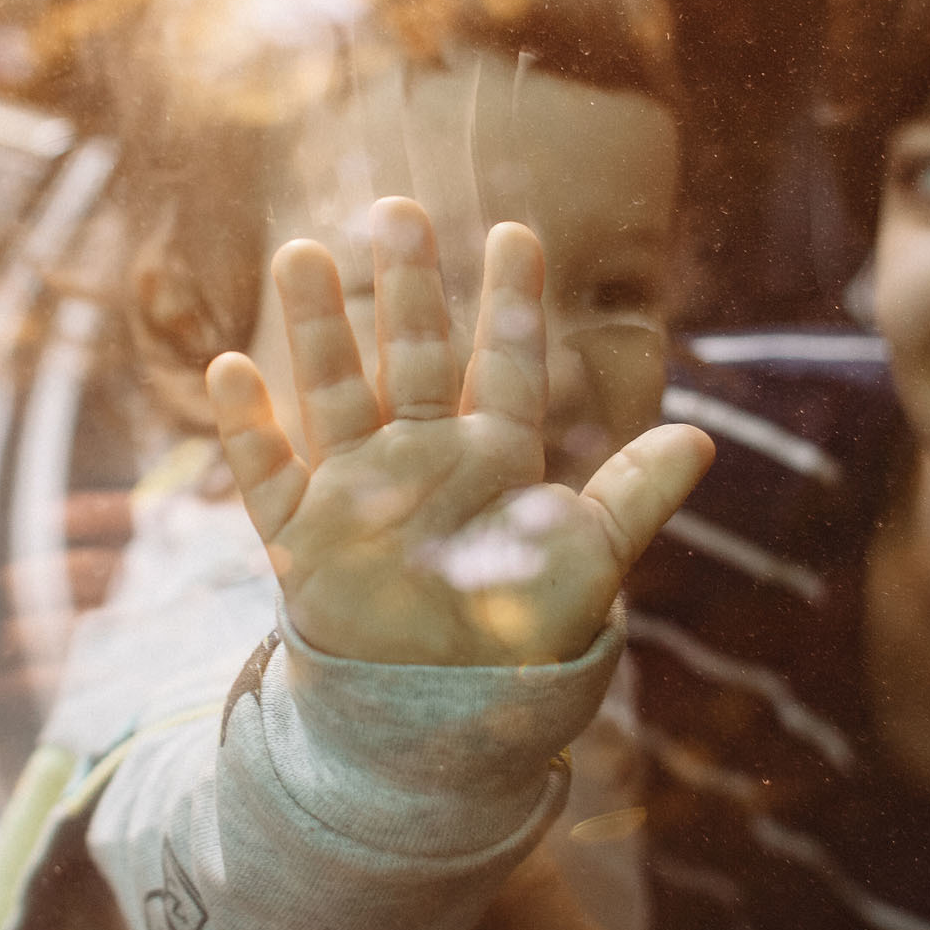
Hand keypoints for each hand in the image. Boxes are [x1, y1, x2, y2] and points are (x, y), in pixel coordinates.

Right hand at [205, 198, 711, 666]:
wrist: (445, 718)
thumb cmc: (522, 642)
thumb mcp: (588, 564)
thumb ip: (633, 498)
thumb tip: (703, 440)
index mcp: (494, 458)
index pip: (504, 362)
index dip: (511, 301)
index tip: (517, 233)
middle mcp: (423, 457)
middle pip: (412, 355)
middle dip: (405, 287)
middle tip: (394, 211)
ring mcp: (358, 490)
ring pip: (333, 392)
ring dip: (316, 329)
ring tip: (299, 254)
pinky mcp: (303, 538)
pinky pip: (266, 473)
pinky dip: (244, 427)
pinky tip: (225, 367)